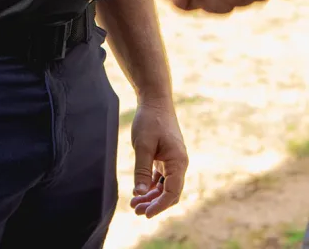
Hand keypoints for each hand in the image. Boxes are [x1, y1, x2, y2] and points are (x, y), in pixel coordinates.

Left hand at [129, 98, 187, 218]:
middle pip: (169, 193)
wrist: (155, 100)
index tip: (146, 213)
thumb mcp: (143, 145)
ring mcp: (173, 161)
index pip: (172, 192)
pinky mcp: (166, 158)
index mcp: (178, 162)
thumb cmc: (150, 120)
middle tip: (136, 210)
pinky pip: (161, 178)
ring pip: (164, 186)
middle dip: (153, 203)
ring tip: (134, 203)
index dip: (159, 205)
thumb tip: (140, 194)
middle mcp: (179, 164)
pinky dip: (151, 186)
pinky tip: (139, 192)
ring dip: (151, 196)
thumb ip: (142, 170)